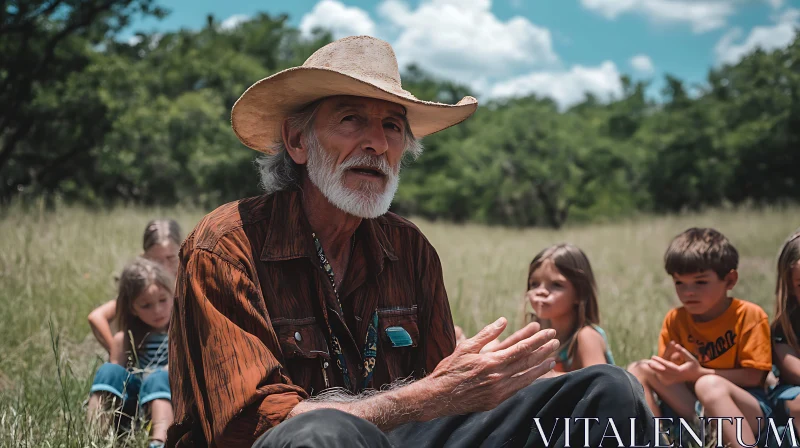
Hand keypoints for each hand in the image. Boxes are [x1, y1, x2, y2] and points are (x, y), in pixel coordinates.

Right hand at [421, 317, 558, 417]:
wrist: (439, 396)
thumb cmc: (450, 369)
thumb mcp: (465, 347)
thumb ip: (486, 334)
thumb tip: (503, 321)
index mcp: (491, 361)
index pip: (521, 348)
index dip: (537, 339)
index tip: (548, 332)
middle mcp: (498, 377)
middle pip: (527, 361)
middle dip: (543, 350)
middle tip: (556, 341)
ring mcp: (498, 391)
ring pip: (526, 377)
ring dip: (541, 367)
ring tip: (553, 359)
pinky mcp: (496, 401)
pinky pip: (517, 388)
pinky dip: (529, 380)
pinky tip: (536, 375)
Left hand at [649, 344, 703, 383]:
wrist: (698, 376)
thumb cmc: (695, 366)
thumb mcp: (691, 358)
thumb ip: (683, 352)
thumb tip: (676, 345)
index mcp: (680, 371)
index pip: (667, 365)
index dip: (660, 361)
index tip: (653, 356)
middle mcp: (676, 376)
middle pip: (663, 371)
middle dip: (655, 366)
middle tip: (648, 362)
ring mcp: (675, 379)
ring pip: (663, 375)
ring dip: (656, 370)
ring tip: (649, 364)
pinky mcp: (675, 380)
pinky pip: (665, 378)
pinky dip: (660, 374)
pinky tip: (654, 370)